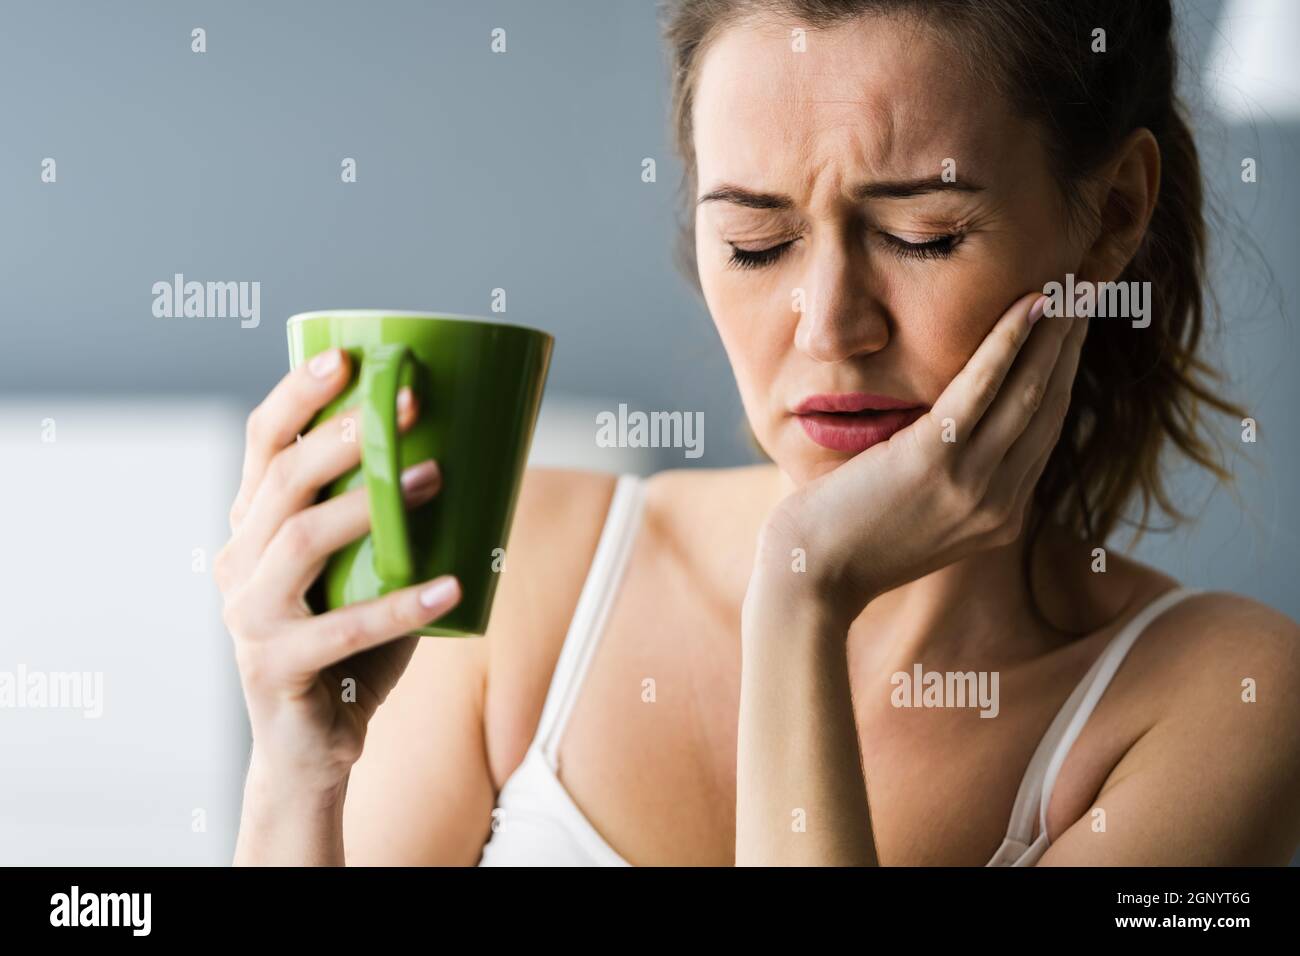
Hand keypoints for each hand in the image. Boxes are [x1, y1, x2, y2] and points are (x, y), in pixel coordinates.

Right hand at [215, 348, 462, 799]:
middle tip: (408, 402)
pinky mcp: (273, 666)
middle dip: (345, 434)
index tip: (345, 356)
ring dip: (372, 504)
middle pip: (283, 480)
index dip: (297, 396)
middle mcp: (239, 561)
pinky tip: (451, 586)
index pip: (263, 445)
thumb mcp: (365, 571)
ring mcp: (249, 614)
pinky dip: (402, 604)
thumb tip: (477, 454)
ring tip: (435, 477)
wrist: (313, 745)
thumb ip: (391, 520)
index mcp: (255, 527)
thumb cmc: (351, 646)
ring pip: (301, 538)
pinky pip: (343, 628)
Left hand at [752, 291, 1087, 629]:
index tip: (1071, 332)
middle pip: (1048, 408)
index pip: (1043, 434)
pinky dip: (1011, 342)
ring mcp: (972, 485)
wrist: (810, 579)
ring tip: (1066, 286)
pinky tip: (1030, 304)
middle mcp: (1000, 504)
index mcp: (1000, 517)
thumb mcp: (916, 517)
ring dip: (1053, 333)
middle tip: (1084, 293)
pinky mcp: (935, 462)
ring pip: (1029, 392)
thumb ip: (950, 480)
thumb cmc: (846, 543)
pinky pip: (984, 388)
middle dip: (1069, 347)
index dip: (1062, 377)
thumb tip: (957, 428)